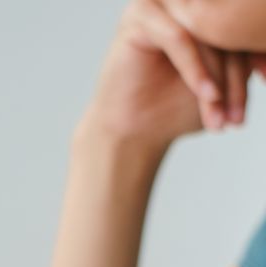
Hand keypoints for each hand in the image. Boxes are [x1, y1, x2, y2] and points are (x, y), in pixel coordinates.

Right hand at [87, 0, 255, 146]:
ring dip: (217, 78)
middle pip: (225, 27)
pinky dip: (195, 70)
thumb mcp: (223, 79)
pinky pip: (179, 39)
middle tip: (237, 117)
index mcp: (206, 7)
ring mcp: (162, 2)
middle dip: (235, 76)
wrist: (133, 132)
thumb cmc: (175, 108)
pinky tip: (207, 96)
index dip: (257, 52)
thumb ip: (243, 54)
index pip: (240, 22)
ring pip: (205, 34)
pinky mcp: (140, 15)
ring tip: (220, 117)